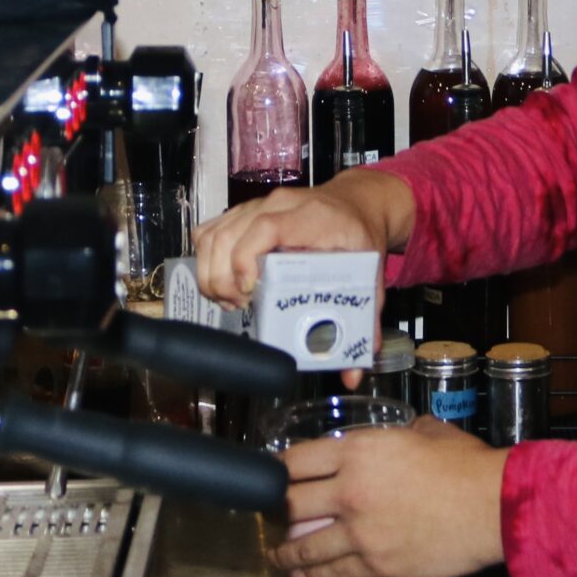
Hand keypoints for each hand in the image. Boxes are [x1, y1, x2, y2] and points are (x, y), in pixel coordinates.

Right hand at [191, 170, 413, 309]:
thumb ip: (365, 323)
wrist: (356, 203)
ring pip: (214, 233)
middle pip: (230, 234)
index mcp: (310, 218)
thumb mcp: (369, 275)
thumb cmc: (359, 235)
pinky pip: (211, 230)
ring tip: (230, 300)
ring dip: (211, 272)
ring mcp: (258, 206)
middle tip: (239, 307)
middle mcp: (279, 206)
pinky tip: (222, 282)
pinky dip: (206, 259)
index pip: (265, 228)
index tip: (248, 291)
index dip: (246, 259)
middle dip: (223, 278)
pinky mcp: (245, 212)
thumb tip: (352, 373)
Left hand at [269, 416, 508, 576]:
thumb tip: (401, 436)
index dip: (278, 469)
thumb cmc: (464, 464)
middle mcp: (349, 491)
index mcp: (357, 451)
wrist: (491, 507)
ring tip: (277, 558)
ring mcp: (361, 532)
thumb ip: (400, 434)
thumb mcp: (426, 431)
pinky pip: (335, 575)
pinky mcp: (377, 566)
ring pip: (306, 548)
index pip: (297, 460)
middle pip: (292, 503)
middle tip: (272, 517)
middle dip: (277, 511)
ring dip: (287, 554)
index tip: (271, 476)